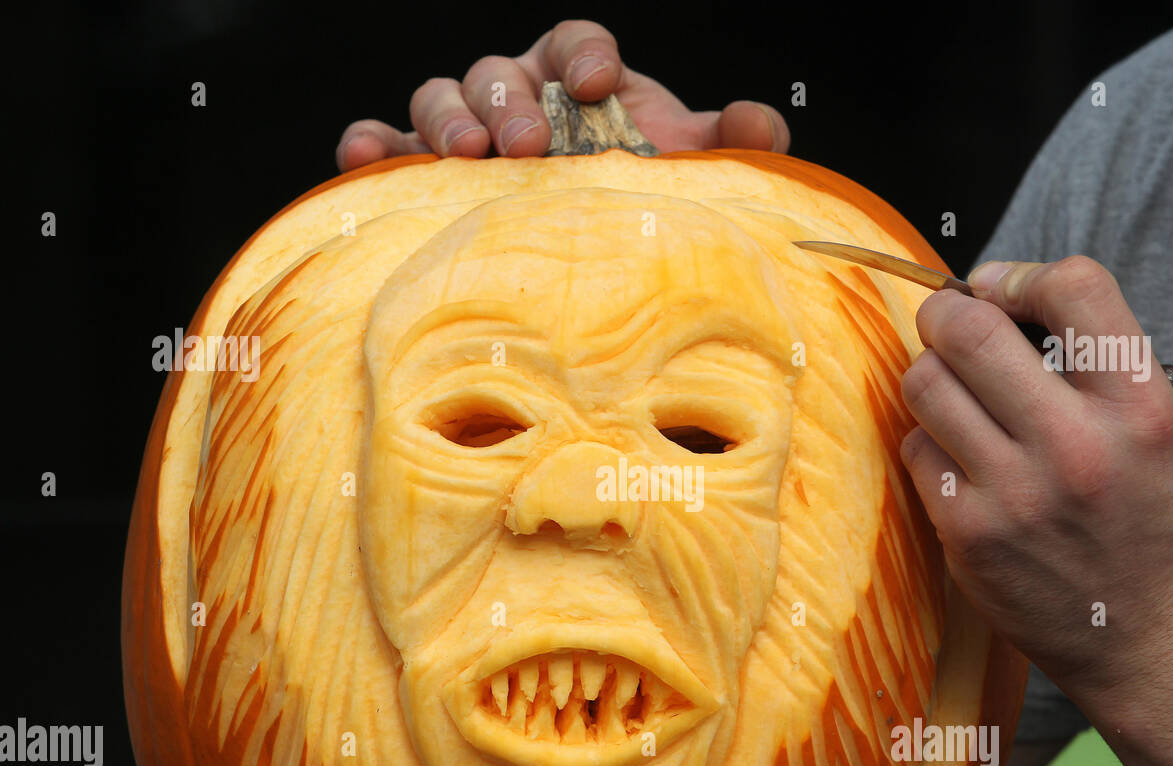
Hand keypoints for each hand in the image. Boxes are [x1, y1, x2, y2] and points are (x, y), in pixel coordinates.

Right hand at [335, 19, 789, 170]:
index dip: (583, 52)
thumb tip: (760, 126)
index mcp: (577, 84)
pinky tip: (364, 156)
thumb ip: (725, 146)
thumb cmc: (630, 203)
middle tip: (528, 141)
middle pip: (499, 69)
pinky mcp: (420, 173)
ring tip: (464, 153)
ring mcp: (465, 132)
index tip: (597, 83)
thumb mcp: (683, 174)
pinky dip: (370, 146)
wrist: (588, 268)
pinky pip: (385, 147)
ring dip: (447, 118)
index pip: (574, 43)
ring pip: (439, 97)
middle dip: (511, 97)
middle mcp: (517, 96)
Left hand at [899, 256, 1172, 710]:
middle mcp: (1076, 447)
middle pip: (970, 332)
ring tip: (955, 391)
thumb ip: (1099, 366)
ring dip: (932, 375)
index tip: (1001, 288)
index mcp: (1141, 407)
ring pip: (926, 386)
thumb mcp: (1167, 431)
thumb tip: (1007, 303)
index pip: (1073, 288)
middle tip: (949, 321)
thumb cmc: (1160, 529)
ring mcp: (1014, 494)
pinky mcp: (967, 535)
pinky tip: (960, 458)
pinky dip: (930, 442)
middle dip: (946, 313)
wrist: (1158, 641)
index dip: (1022, 274)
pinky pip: (917, 452)